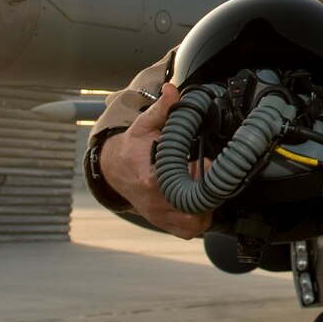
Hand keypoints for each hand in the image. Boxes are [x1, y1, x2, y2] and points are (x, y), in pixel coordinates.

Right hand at [101, 89, 212, 237]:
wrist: (115, 170)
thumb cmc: (133, 147)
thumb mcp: (145, 124)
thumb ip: (162, 109)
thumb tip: (172, 90)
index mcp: (151, 180)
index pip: (182, 186)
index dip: (200, 175)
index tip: (206, 161)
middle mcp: (155, 203)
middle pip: (193, 209)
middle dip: (206, 192)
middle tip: (207, 173)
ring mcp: (159, 216)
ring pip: (193, 224)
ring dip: (205, 207)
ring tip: (203, 186)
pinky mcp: (162, 223)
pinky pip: (187, 231)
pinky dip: (198, 219)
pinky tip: (199, 199)